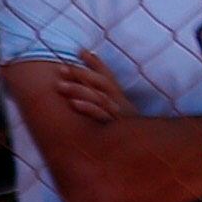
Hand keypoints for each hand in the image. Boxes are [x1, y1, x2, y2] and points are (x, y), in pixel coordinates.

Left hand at [3, 56, 126, 130]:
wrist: (141, 149)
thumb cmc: (123, 129)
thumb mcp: (116, 110)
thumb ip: (104, 95)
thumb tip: (90, 76)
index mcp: (119, 97)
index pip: (107, 75)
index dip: (95, 63)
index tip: (80, 51)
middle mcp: (119, 102)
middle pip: (100, 83)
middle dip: (81, 74)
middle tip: (61, 69)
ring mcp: (117, 114)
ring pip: (98, 97)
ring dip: (78, 90)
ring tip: (59, 85)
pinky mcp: (113, 127)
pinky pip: (100, 116)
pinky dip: (87, 108)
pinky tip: (73, 103)